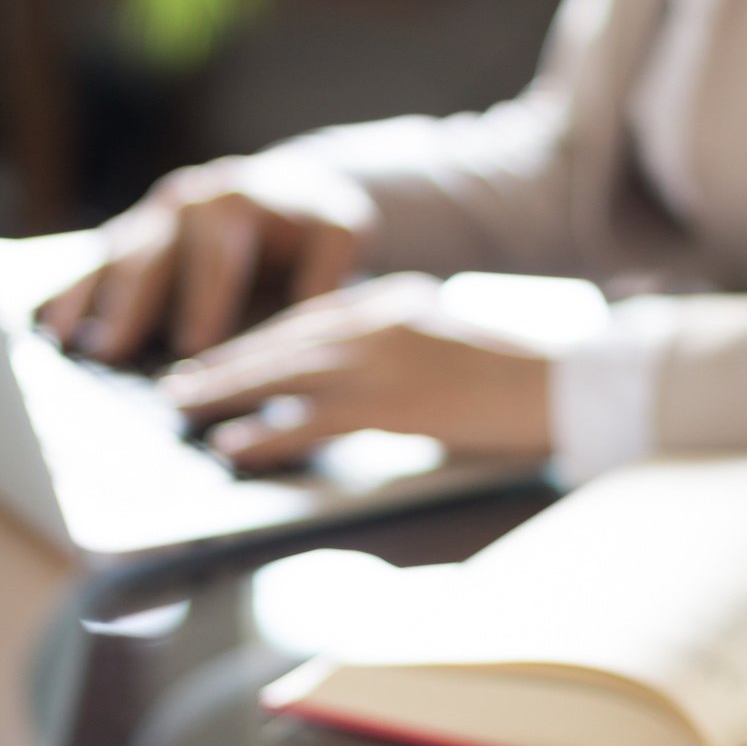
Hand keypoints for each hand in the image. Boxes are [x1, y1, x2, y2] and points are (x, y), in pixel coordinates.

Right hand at [38, 156, 377, 363]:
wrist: (292, 185)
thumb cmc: (316, 222)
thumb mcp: (337, 236)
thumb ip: (324, 275)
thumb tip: (308, 323)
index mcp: (238, 201)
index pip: (218, 256)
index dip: (204, 300)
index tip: (192, 346)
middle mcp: (186, 202)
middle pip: (152, 255)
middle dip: (131, 305)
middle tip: (111, 352)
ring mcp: (152, 215)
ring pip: (112, 256)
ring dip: (85, 298)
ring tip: (59, 339)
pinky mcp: (132, 233)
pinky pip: (94, 261)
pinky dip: (68, 291)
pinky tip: (42, 324)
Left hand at [160, 273, 553, 471]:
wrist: (570, 385)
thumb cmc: (523, 378)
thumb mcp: (451, 344)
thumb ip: (401, 348)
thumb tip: (352, 379)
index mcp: (394, 300)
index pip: (308, 318)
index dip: (257, 341)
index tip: (217, 357)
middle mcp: (381, 317)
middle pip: (283, 338)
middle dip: (226, 361)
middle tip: (176, 382)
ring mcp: (385, 356)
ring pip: (284, 371)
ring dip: (226, 392)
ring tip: (183, 409)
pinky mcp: (394, 400)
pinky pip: (313, 417)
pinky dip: (269, 430)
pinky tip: (234, 445)